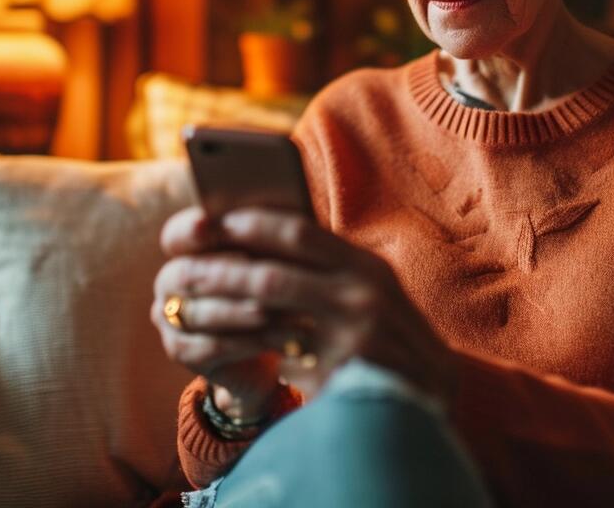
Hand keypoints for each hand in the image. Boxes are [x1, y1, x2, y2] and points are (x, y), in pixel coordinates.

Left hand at [151, 205, 456, 405]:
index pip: (300, 233)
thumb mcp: (370, 290)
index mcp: (366, 267)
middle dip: (221, 271)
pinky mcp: (342, 378)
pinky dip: (248, 351)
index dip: (252, 224)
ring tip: (185, 305)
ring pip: (268, 317)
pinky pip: (280, 361)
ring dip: (221, 309)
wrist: (432, 392)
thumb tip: (259, 232)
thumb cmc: (389, 334)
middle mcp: (363, 295)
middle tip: (182, 270)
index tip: (215, 220)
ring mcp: (354, 338)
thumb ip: (327, 266)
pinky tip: (220, 348)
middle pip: (273, 275)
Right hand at [152, 207, 283, 419]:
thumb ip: (268, 238)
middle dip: (232, 275)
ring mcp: (169, 316)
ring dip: (250, 314)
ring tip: (293, 313)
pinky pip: (211, 346)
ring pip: (202, 313)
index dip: (188, 229)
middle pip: (188, 274)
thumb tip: (285, 218)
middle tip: (270, 275)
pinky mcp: (180, 350)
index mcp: (185, 247)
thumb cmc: (277, 289)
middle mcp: (169, 279)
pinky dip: (250, 343)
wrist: (273, 342)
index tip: (206, 223)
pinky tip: (283, 340)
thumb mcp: (277, 259)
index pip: (175, 234)